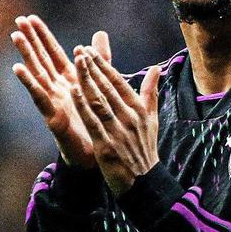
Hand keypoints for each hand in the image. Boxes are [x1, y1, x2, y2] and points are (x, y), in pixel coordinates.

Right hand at [10, 14, 111, 169]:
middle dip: (31, 40)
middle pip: (42, 60)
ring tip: (16, 37)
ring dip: (27, 55)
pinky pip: (40, 97)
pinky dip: (30, 82)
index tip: (31, 18)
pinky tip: (18, 68)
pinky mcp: (53, 117)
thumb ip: (99, 60)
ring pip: (38, 74)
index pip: (53, 53)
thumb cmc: (95, 119)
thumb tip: (99, 34)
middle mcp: (58, 89)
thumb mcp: (100, 83)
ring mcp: (54, 102)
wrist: (98, 152)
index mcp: (69, 80)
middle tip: (19, 20)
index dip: (43, 36)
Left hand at [69, 45, 159, 195]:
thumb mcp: (152, 119)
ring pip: (99, 100)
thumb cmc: (145, 148)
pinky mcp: (106, 145)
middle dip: (93, 67)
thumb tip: (156, 69)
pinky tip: (73, 91)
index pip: (118, 81)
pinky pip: (93, 121)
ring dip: (87, 80)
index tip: (90, 50)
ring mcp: (118, 130)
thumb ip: (151, 92)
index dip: (103, 65)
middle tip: (79, 49)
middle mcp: (129, 117)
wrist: (144, 181)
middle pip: (108, 87)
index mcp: (138, 109)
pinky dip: (83, 105)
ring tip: (76, 63)